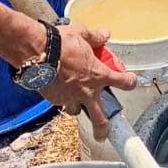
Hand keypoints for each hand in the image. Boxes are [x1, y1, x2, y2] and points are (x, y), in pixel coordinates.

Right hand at [43, 23, 137, 139]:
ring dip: (78, 107)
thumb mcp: (81, 34)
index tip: (131, 81)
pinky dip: (61, 97)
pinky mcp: (54, 99)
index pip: (122, 82)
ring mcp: (70, 97)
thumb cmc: (61, 42)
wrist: (37, 52)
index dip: (130, 82)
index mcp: (98, 75)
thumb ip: (95, 37)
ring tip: (75, 102)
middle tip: (103, 133)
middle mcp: (86, 91)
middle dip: (103, 128)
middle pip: (100, 118)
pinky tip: (58, 88)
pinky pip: (60, 102)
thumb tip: (105, 34)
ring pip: (76, 110)